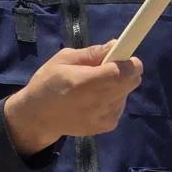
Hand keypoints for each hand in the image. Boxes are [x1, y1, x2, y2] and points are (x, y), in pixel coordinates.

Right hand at [3, 45, 143, 154]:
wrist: (38, 118)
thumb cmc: (48, 83)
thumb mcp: (63, 59)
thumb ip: (91, 53)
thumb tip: (115, 45)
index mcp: (86, 83)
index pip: (125, 71)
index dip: (129, 61)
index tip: (120, 55)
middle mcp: (99, 102)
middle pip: (133, 81)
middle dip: (125, 71)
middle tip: (105, 69)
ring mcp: (105, 117)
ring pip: (126, 93)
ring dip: (117, 85)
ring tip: (94, 87)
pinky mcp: (107, 126)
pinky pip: (120, 105)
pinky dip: (112, 98)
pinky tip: (93, 100)